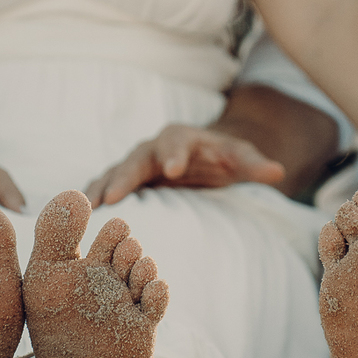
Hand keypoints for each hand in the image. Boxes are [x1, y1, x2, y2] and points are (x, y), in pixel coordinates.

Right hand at [85, 124, 286, 207]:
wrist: (206, 157)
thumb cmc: (224, 159)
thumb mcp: (241, 159)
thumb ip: (255, 164)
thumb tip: (278, 171)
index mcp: (182, 139)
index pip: (176, 142)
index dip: (174, 154)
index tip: (173, 169)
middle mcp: (154, 149)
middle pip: (136, 158)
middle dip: (125, 175)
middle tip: (113, 195)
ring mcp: (137, 165)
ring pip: (114, 173)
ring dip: (100, 189)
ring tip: (87, 209)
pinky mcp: (127, 182)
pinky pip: (106, 188)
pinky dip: (93, 200)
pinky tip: (79, 219)